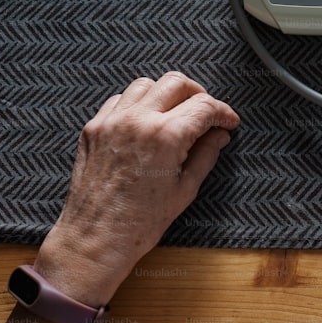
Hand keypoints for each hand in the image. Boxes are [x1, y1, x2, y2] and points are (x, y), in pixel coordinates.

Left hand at [32, 72, 239, 306]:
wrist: (95, 239)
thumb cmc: (139, 223)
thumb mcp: (184, 189)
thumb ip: (206, 155)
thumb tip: (219, 135)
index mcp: (165, 136)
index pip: (204, 106)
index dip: (222, 112)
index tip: (228, 121)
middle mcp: (137, 120)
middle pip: (176, 82)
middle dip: (197, 94)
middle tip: (205, 113)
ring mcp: (112, 121)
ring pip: (146, 84)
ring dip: (165, 94)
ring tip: (175, 115)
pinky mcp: (93, 128)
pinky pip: (119, 100)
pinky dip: (137, 104)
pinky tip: (146, 122)